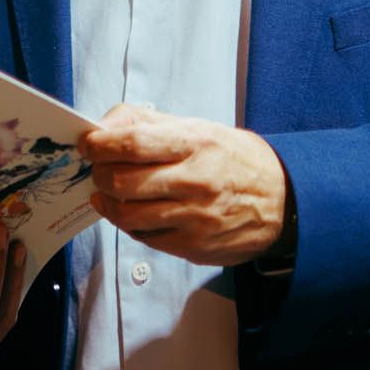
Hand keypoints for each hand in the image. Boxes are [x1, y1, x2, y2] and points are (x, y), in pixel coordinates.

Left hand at [77, 105, 289, 267]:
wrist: (282, 200)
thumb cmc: (231, 158)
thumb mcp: (198, 127)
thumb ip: (148, 123)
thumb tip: (102, 126)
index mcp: (196, 143)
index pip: (133, 143)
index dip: (100, 145)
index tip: (87, 144)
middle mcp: (195, 180)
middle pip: (122, 182)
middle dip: (99, 175)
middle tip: (97, 170)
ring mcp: (195, 218)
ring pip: (127, 215)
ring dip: (108, 204)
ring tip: (108, 194)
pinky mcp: (194, 246)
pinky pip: (144, 238)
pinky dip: (130, 225)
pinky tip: (133, 212)